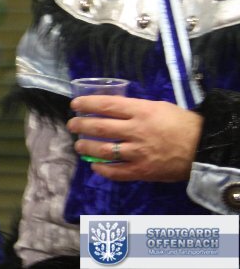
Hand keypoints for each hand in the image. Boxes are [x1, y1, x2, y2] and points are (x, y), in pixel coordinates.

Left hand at [67, 95, 202, 181]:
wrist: (203, 148)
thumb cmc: (181, 123)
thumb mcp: (157, 107)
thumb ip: (135, 108)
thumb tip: (112, 108)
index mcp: (140, 111)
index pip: (105, 105)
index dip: (86, 104)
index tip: (75, 105)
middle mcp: (136, 131)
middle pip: (99, 127)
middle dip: (80, 125)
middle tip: (72, 125)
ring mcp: (138, 153)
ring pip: (103, 150)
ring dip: (86, 147)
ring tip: (78, 145)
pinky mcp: (142, 171)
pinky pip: (116, 172)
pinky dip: (102, 169)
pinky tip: (94, 165)